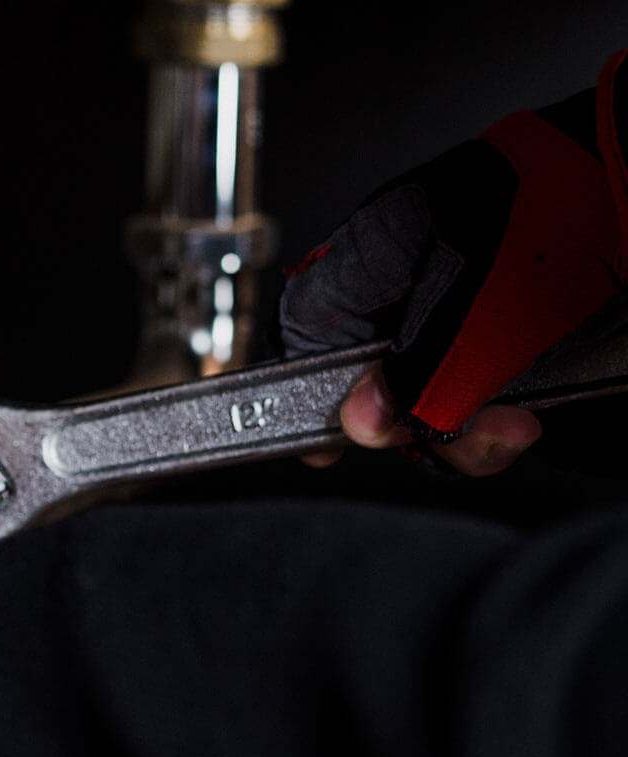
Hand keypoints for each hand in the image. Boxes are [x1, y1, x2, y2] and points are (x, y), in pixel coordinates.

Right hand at [283, 49, 627, 471]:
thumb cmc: (556, 211)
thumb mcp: (473, 306)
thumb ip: (415, 374)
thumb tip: (361, 420)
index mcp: (369, 260)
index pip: (304, 332)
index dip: (307, 390)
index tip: (322, 442)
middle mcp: (405, 297)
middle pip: (366, 389)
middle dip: (405, 427)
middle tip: (438, 429)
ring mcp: (454, 327)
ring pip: (423, 410)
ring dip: (461, 436)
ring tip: (510, 423)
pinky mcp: (503, 353)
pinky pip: (476, 411)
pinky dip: (498, 429)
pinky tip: (526, 417)